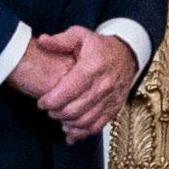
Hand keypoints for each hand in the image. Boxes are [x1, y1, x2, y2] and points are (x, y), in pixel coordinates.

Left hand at [21, 28, 135, 139]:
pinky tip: (70, 130)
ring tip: (58, 117)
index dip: (51, 100)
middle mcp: (104, 84)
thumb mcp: (81, 36)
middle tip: (49, 110)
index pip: (68, 90)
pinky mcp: (114, 108)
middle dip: (56, 113)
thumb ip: (60, 40)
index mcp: (92, 66)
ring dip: (67, 123)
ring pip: (85, 121)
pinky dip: (81, 132)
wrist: (127, 55)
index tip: (41, 102)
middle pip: (75, 109)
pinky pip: (97, 127)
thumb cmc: (100, 47)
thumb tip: (42, 41)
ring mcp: (110, 98)